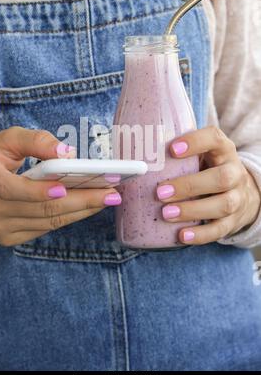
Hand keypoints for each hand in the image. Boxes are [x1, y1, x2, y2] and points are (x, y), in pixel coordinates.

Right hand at [0, 126, 120, 246]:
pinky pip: (45, 229)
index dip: (38, 191)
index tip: (65, 188)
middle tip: (111, 193)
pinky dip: (69, 218)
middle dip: (80, 201)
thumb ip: (35, 140)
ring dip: (81, 211)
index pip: (11, 188)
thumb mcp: (5, 140)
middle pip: (40, 209)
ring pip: (48, 222)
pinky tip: (88, 207)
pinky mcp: (8, 238)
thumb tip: (67, 153)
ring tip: (108, 198)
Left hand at [156, 126, 260, 244]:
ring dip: (192, 210)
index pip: (214, 138)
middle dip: (189, 185)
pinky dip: (201, 234)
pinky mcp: (233, 221)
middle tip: (160, 192)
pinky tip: (182, 235)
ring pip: (223, 205)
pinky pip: (220, 230)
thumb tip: (131, 153)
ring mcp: (237, 198)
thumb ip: (176, 153)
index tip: (172, 149)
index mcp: (223, 150)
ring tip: (166, 214)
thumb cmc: (209, 168)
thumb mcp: (200, 155)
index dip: (196, 142)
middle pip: (221, 178)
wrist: (242, 193)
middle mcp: (234, 172)